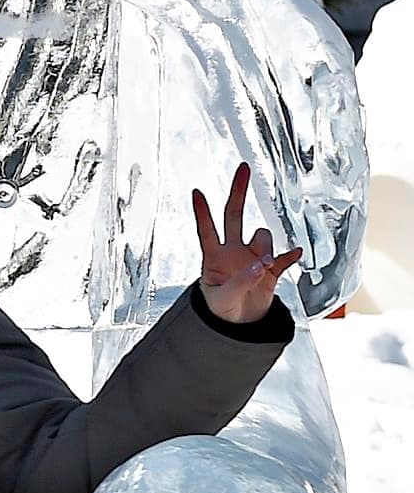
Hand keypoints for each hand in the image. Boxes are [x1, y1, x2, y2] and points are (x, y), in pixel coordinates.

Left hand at [191, 163, 302, 326]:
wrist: (239, 323)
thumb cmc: (222, 308)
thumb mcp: (222, 298)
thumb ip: (240, 281)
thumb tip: (259, 265)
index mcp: (214, 257)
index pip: (206, 230)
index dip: (202, 212)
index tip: (196, 192)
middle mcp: (233, 251)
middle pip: (234, 215)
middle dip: (238, 191)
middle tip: (243, 168)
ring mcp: (253, 258)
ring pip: (263, 236)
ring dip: (265, 247)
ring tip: (263, 268)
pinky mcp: (271, 270)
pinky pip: (283, 258)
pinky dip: (289, 255)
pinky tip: (295, 254)